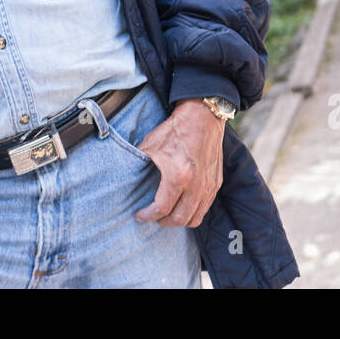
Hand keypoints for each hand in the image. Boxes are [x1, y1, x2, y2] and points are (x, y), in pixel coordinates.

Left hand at [135, 99, 224, 227]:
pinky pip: (205, 207)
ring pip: (195, 218)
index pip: (162, 208)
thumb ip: (137, 163)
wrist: (203, 116)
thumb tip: (123, 176)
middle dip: (163, 222)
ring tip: (168, 214)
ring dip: (179, 220)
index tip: (140, 215)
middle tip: (153, 217)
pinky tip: (182, 205)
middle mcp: (196, 185)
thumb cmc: (175, 130)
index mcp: (178, 176)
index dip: (148, 216)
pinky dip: (193, 212)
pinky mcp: (216, 182)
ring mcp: (208, 185)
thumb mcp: (150, 145)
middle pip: (179, 218)